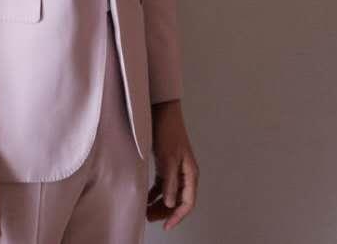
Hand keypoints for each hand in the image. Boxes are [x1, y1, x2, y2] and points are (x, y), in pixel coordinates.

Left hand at [145, 100, 198, 229]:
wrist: (162, 111)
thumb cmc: (168, 132)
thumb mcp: (168, 158)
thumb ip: (170, 182)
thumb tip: (170, 204)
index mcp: (191, 173)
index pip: (188, 202)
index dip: (178, 216)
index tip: (166, 226)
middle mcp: (185, 174)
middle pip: (179, 201)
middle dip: (166, 212)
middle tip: (150, 218)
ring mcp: (176, 169)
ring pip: (170, 194)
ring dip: (159, 204)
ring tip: (146, 211)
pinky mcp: (166, 165)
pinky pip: (162, 185)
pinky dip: (155, 193)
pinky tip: (146, 198)